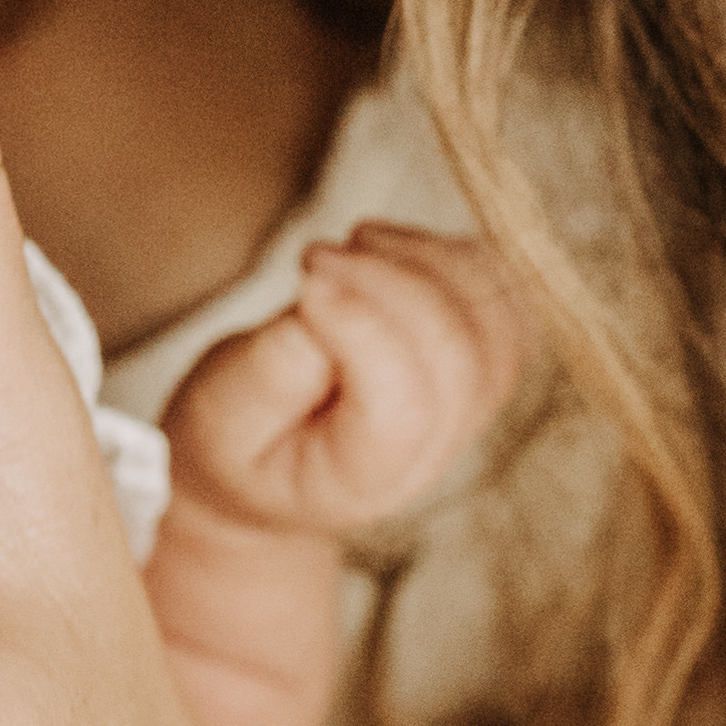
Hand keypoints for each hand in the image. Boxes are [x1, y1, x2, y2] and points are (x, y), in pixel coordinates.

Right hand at [162, 223, 528, 540]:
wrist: (272, 464)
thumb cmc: (240, 441)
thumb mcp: (222, 423)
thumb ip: (268, 375)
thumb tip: (322, 305)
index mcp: (368, 478)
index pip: (405, 407)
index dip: (365, 330)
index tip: (306, 283)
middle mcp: (436, 449)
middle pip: (458, 358)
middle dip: (389, 284)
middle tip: (314, 259)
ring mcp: (469, 407)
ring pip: (493, 322)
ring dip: (425, 261)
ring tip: (352, 247)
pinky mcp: (481, 362)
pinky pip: (502, 299)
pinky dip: (453, 256)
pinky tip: (387, 248)